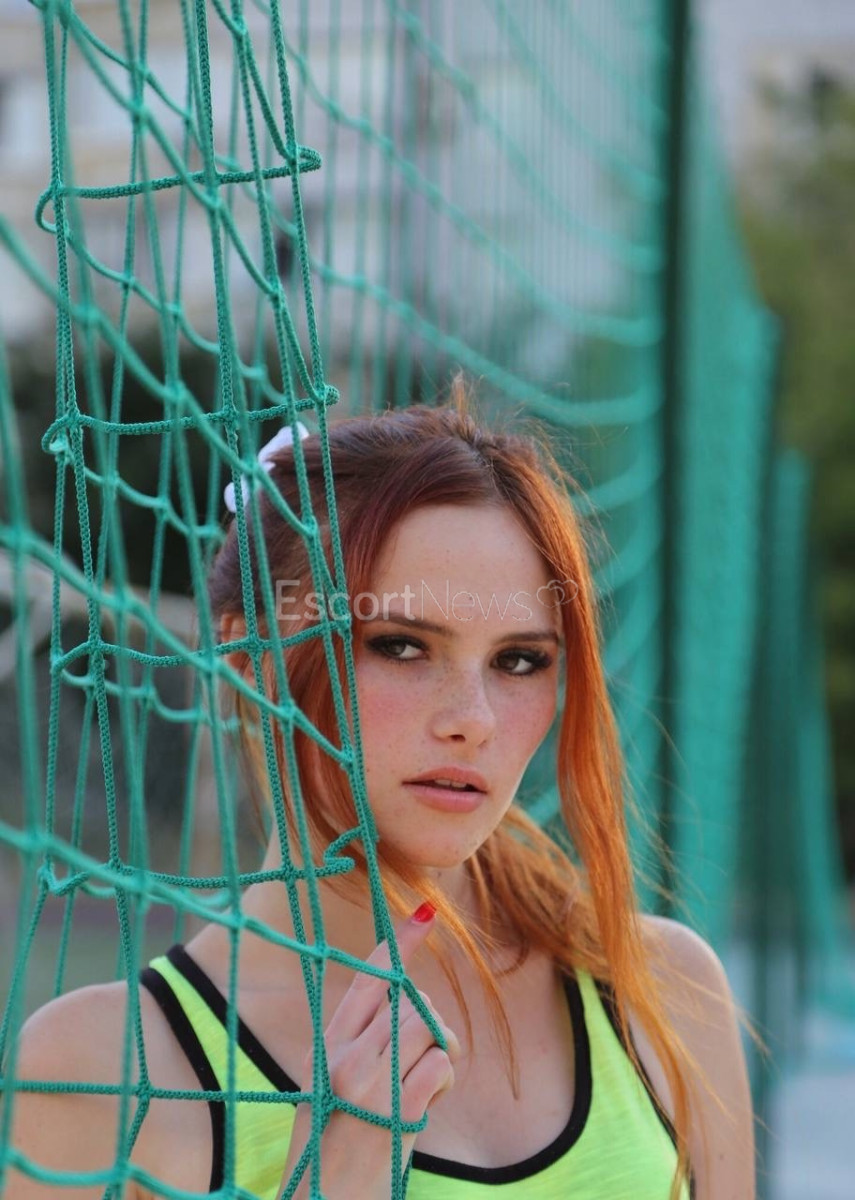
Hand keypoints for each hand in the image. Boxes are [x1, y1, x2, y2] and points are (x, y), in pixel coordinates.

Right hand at [279, 904, 460, 1198]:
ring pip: (428, 1029)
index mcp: (327, 1046)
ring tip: (421, 1093)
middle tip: (427, 1061)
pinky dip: (442, 1086)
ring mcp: (368, 1083)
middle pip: (409, 1001)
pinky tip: (422, 1113)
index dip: (399, 943)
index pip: (368, 978)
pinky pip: (439, 1068)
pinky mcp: (395, 1111)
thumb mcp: (331, 1089)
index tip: (425, 913)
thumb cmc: (333, 1154)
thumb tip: (406, 1012)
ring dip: (439, 1057)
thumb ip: (361, 1047)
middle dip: (431, 1025)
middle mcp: (344, 1056)